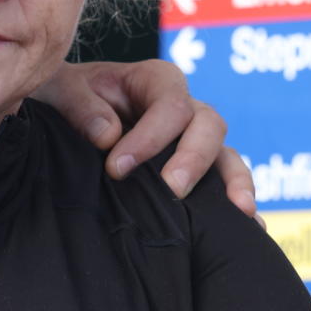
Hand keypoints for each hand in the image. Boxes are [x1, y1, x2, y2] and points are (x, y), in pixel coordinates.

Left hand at [34, 59, 259, 220]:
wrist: (60, 122)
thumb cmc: (62, 99)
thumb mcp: (59, 90)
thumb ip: (79, 105)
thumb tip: (109, 136)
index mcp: (153, 81)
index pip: (171, 102)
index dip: (151, 135)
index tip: (117, 167)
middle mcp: (182, 109)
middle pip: (209, 124)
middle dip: (193, 158)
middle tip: (171, 190)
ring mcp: (191, 142)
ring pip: (225, 154)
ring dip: (233, 181)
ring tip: (239, 211)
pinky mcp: (193, 173)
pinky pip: (224, 184)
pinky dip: (238, 202)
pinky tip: (252, 229)